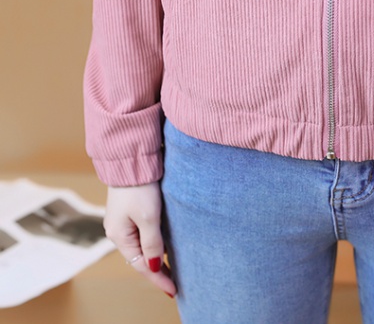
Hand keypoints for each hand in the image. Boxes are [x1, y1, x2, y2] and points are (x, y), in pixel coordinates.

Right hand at [104, 182, 176, 297]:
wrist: (131, 160)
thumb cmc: (139, 187)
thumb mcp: (149, 217)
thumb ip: (153, 242)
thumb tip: (155, 266)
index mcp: (120, 236)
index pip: (141, 265)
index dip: (158, 279)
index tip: (174, 291)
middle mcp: (119, 231)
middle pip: (141, 258)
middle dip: (158, 272)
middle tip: (176, 285)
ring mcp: (124, 222)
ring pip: (143, 247)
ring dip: (157, 258)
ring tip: (173, 271)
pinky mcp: (132, 212)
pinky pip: (144, 235)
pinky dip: (155, 245)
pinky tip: (166, 248)